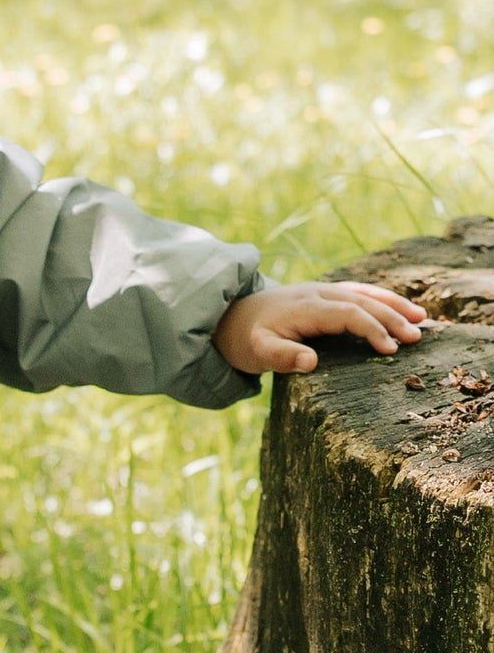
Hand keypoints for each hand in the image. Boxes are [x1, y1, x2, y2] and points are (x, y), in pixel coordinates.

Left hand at [213, 281, 425, 374]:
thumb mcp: (257, 352)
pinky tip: (401, 307)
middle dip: (390, 317)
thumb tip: (311, 362)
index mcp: (304, 308)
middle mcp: (315, 293)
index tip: (391, 349)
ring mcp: (320, 290)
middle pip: (360, 301)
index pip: (346, 314)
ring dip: (392, 303)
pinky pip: (356, 291)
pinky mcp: (323, 293)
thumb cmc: (247, 340)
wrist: (230, 319)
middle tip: (416, 337)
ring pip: (362, 292)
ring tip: (421, 318)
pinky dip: (380, 297)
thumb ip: (282, 357)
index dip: (371, 329)